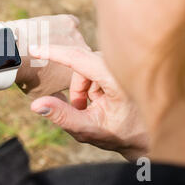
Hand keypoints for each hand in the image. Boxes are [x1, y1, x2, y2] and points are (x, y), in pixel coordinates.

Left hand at [5, 15, 89, 97]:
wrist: (15, 53)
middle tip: (50, 60)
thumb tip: (64, 104)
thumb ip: (58, 99)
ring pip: (76, 40)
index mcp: (82, 76)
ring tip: (46, 46)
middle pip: (81, 57)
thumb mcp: (42, 94)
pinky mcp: (69, 22)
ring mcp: (78, 38)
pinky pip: (72, 23)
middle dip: (70, 59)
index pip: (83, 75)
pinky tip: (52, 31)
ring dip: (66, 43)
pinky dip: (64, 27)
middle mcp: (85, 57)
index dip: (71, 76)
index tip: (55, 74)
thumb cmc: (27, 77)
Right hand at [28, 45, 148, 159]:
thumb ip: (61, 116)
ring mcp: (122, 63)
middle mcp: (120, 65)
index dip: (53, 52)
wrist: (151, 135)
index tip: (33, 49)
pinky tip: (105, 101)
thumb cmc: (123, 134)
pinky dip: (92, 87)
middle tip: (85, 112)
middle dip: (77, 90)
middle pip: (80, 67)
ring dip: (84, 90)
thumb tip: (35, 104)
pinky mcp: (120, 65)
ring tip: (97, 110)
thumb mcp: (89, 129)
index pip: (78, 58)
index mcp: (116, 78)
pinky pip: (94, 69)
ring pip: (86, 69)